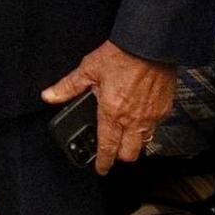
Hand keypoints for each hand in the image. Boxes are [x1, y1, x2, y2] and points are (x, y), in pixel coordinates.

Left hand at [42, 41, 176, 174]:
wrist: (150, 45)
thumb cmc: (121, 55)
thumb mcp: (88, 69)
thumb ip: (68, 87)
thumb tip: (49, 95)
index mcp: (112, 112)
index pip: (107, 148)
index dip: (103, 162)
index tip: (101, 169)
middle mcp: (133, 119)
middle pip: (130, 154)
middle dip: (120, 156)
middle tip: (112, 151)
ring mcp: (151, 115)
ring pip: (145, 142)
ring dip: (135, 143)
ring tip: (126, 136)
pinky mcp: (164, 108)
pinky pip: (156, 126)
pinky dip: (148, 127)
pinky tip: (140, 117)